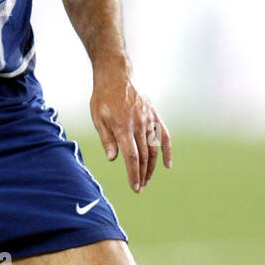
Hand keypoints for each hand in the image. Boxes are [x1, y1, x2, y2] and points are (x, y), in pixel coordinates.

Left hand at [90, 60, 172, 190]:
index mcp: (123, 127)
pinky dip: (167, 150)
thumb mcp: (98, 118)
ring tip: (147, 179)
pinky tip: (167, 164)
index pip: (131, 157)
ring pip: (154, 149)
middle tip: (140, 187)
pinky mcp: (154, 116)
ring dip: (151, 166)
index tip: (134, 186)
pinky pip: (164, 135)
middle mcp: (139, 124)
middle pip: (144, 156)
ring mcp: (149, 120)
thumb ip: (106, 139)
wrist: (116, 77)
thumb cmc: (103, 98)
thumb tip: (113, 158)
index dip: (133, 174)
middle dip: (142, 174)